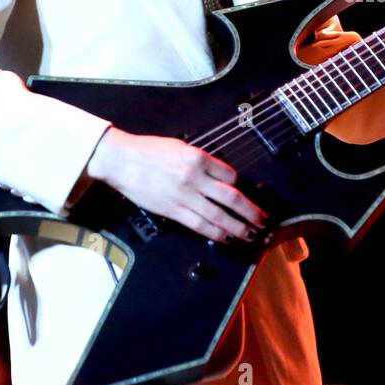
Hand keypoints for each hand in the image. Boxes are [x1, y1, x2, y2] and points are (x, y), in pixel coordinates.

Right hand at [84, 127, 267, 242]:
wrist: (122, 161)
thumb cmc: (149, 151)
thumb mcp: (181, 147)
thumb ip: (201, 161)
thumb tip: (221, 176)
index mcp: (198, 158)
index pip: (230, 174)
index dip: (239, 184)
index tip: (243, 192)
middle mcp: (195, 178)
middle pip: (231, 198)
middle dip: (250, 212)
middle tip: (263, 220)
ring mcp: (184, 196)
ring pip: (219, 216)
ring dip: (238, 227)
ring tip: (250, 234)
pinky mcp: (173, 210)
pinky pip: (199, 225)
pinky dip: (216, 232)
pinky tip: (226, 237)